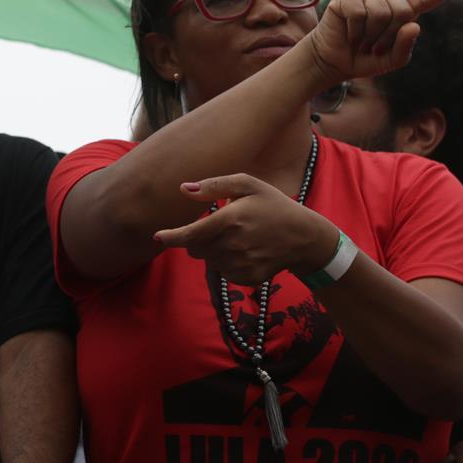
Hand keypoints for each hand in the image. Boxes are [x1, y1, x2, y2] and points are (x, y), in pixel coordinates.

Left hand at [154, 174, 338, 285]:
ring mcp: (241, 264)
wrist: (304, 238)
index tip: (157, 237)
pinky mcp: (247, 278)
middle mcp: (233, 245)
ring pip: (208, 261)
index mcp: (230, 220)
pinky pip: (223, 272)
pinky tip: (244, 251)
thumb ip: (214, 186)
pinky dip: (226, 263)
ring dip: (213, 250)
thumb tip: (184, 189)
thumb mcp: (248, 184)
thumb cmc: (273, 205)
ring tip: (236, 238)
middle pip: (195, 249)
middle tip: (218, 228)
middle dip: (198, 239)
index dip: (170, 237)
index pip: (190, 234)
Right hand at [301, 0, 454, 85]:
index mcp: (402, 8)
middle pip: (403, 11)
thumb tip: (414, 25)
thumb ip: (406, 46)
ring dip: (371, 35)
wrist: (333, 60)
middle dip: (390, 35)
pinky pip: (359, 14)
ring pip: (380, 13)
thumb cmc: (365, 58)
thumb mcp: (392, 60)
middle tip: (376, 47)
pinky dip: (355, 32)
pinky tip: (350, 35)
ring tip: (363, 41)